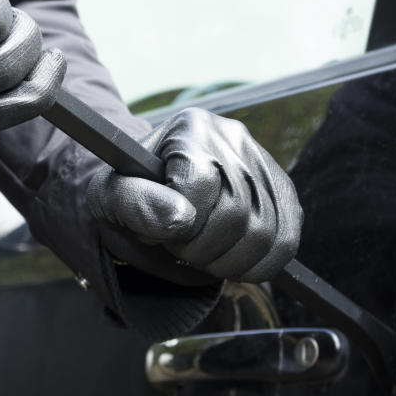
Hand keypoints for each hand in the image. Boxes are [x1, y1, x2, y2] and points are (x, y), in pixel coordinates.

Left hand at [88, 108, 301, 283]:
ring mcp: (263, 164)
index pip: (202, 185)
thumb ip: (136, 203)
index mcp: (190, 128)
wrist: (151, 197)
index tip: (160, 232)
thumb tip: (179, 218)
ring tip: (201, 254)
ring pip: (266, 234)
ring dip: (227, 263)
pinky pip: (286, 242)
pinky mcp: (282, 193)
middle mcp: (233, 137)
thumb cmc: (130, 195)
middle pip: (237, 212)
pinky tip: (228, 261)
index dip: (180, 225)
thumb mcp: (109, 197)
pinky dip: (256, 267)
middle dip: (201, 249)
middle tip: (179, 248)